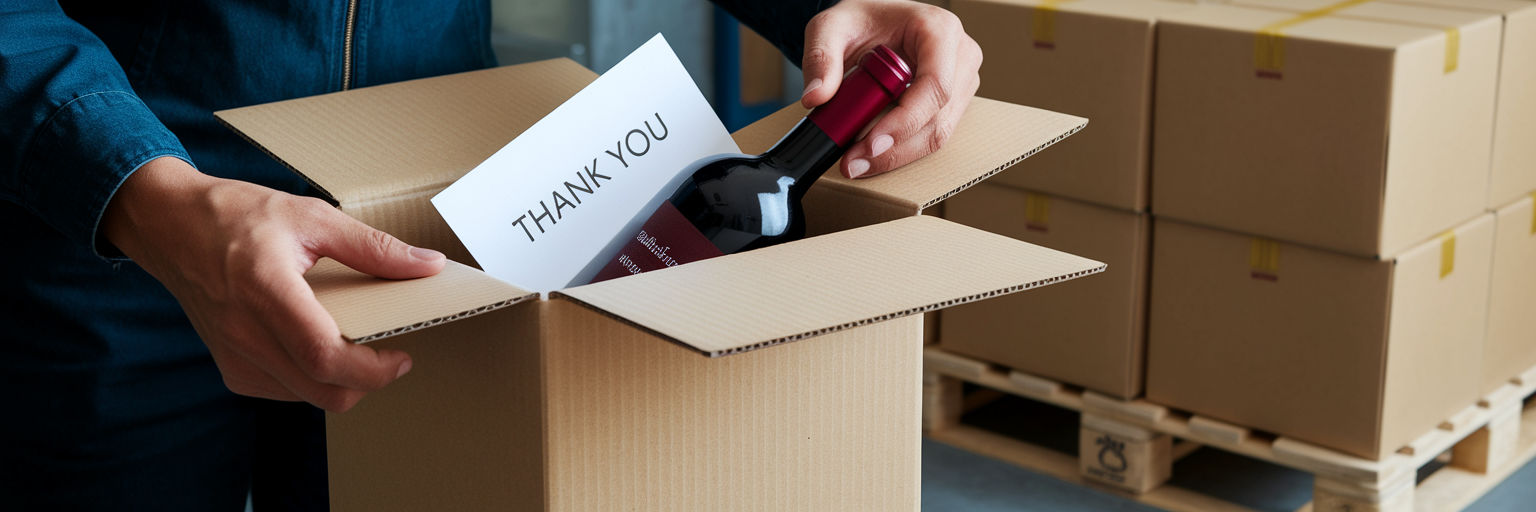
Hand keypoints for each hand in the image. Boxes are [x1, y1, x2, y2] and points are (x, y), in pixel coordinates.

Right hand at [102, 157, 444, 411]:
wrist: (169, 226)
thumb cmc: (235, 216)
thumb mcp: (312, 217)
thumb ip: (373, 247)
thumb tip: (427, 265)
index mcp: (266, 291)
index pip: (325, 355)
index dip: (373, 369)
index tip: (402, 356)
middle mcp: (245, 333)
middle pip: (323, 389)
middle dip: (369, 382)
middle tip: (391, 356)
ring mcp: (234, 355)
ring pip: (307, 396)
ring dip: (343, 382)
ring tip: (359, 346)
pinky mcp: (230, 367)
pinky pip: (286, 391)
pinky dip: (315, 380)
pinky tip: (323, 347)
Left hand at [801, 0, 981, 178]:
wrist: (872, 23)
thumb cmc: (860, 19)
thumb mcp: (831, 27)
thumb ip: (820, 57)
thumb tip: (815, 97)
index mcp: (939, 30)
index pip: (935, 85)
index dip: (905, 121)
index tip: (871, 144)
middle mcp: (960, 56)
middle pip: (939, 118)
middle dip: (895, 149)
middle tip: (854, 163)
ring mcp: (961, 81)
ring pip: (938, 134)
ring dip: (897, 156)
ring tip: (857, 162)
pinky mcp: (953, 102)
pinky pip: (931, 135)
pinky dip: (901, 150)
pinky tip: (872, 155)